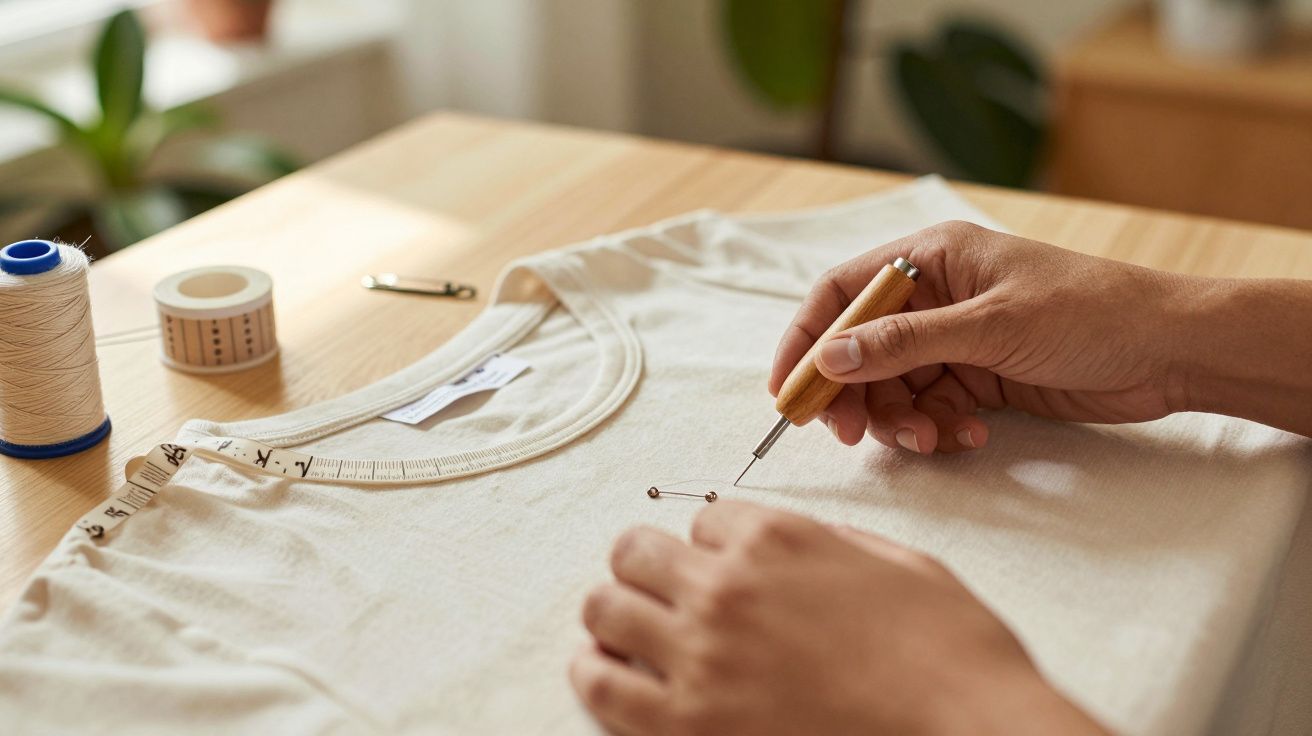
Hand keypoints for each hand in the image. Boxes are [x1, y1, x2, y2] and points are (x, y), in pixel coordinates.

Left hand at [570, 501, 1106, 734]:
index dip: (712, 544)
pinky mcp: (689, 725)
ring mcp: (700, 656)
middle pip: (633, 552)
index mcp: (776, 536)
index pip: (699, 519)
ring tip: (630, 630)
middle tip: (661, 589)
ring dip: (614, 614)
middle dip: (647, 566)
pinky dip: (596, 674)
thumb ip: (827, 542)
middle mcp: (725, 586)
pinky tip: (608, 673)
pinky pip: (601, 686)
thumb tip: (791, 541)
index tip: (722, 566)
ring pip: (604, 610)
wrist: (970, 730)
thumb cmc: (950, 654)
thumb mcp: (898, 562)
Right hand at [770, 220, 1192, 453]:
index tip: (785, 390)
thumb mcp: (991, 326)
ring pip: (893, 386)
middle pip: (860, 348)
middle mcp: (936, 295)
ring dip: (900, 419)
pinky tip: (968, 436)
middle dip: (853, 393)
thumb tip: (829, 358)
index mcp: (932, 256)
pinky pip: (931, 407)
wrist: (1170, 352)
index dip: (806, 340)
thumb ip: (904, 343)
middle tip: (848, 435)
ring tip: (931, 438)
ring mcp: (956, 339)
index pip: (842, 293)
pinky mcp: (979, 377)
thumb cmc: (1088, 314)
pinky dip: (938, 427)